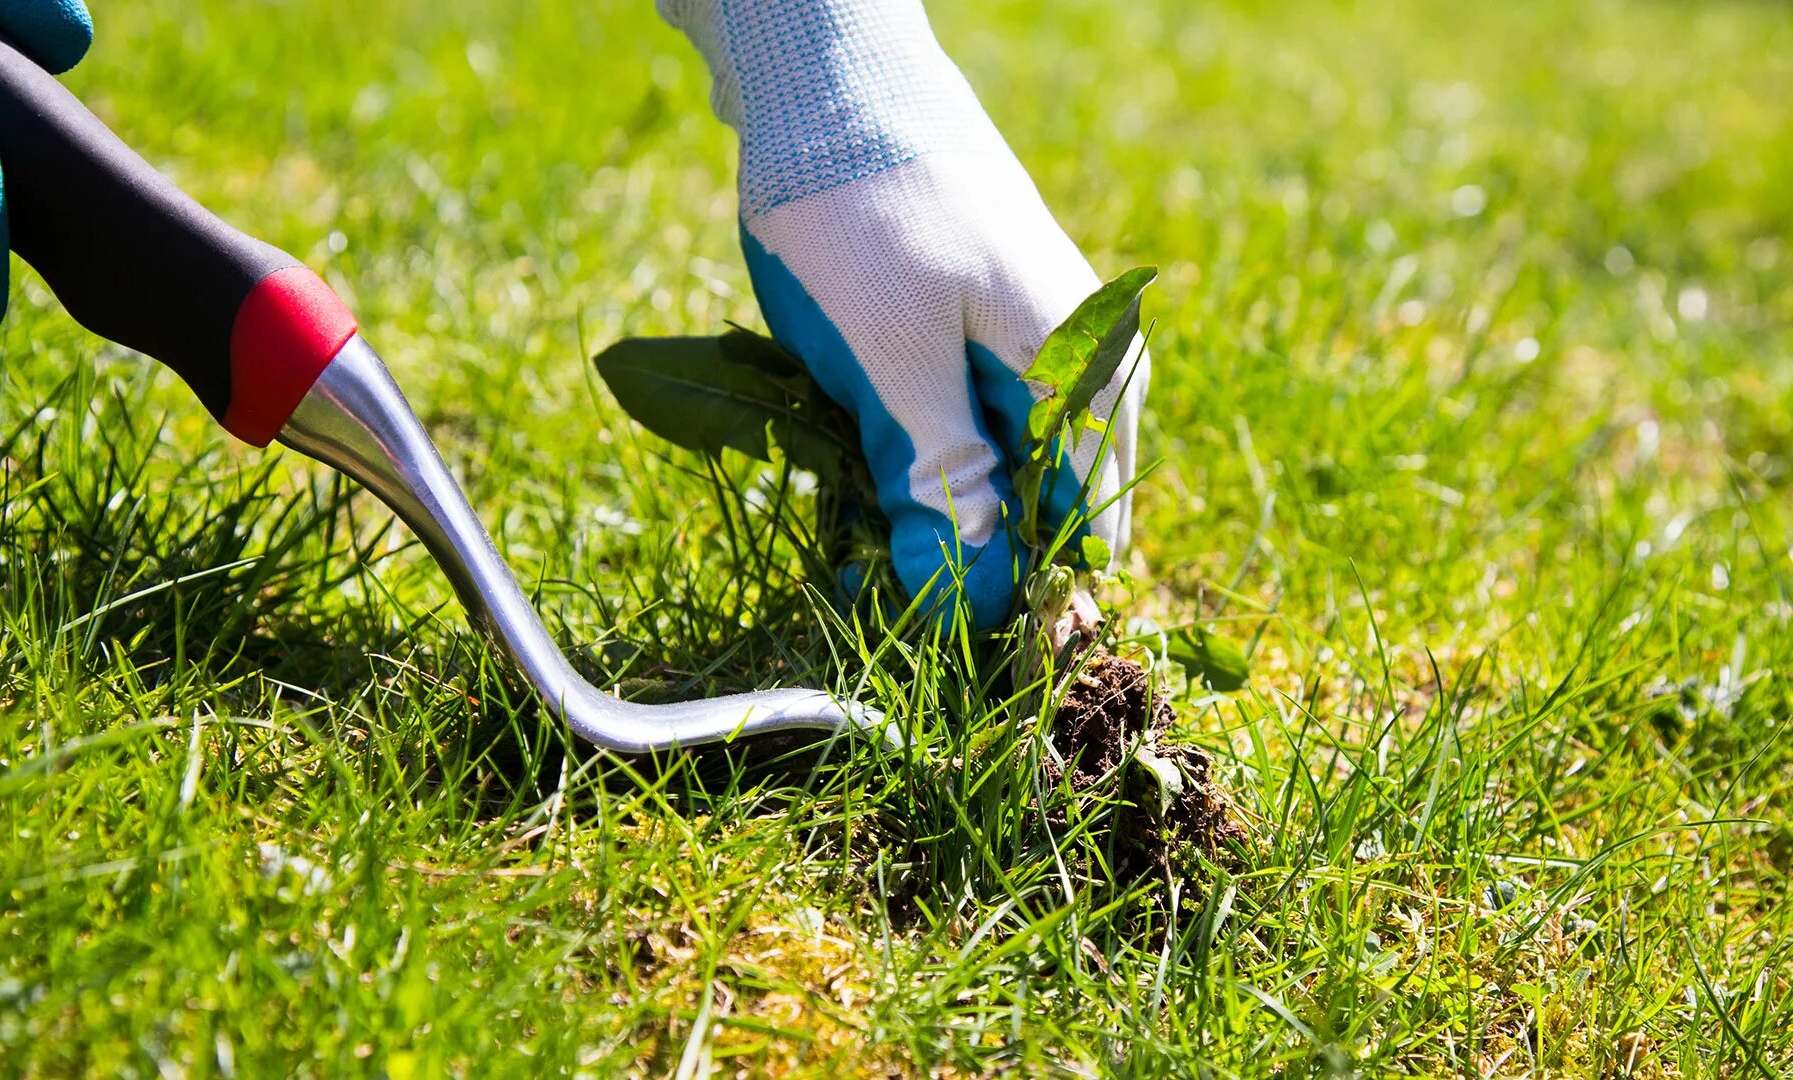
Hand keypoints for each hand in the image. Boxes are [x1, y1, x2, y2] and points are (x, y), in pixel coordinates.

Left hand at [660, 0, 1147, 630]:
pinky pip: (964, 421)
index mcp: (1084, 371)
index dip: (1007, 594)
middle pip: (1042, 506)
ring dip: (925, 503)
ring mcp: (1034, 341)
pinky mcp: (984, 328)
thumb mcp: (889, 363)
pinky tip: (853, 451)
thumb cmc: (859, 213)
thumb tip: (971, 599)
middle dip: (959, 550)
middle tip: (867, 566)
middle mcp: (1083, 361)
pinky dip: (910, 453)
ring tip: (850, 509)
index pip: (1080, 531)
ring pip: (997, 469)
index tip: (927, 627)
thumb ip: (941, 480)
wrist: (824, 75)